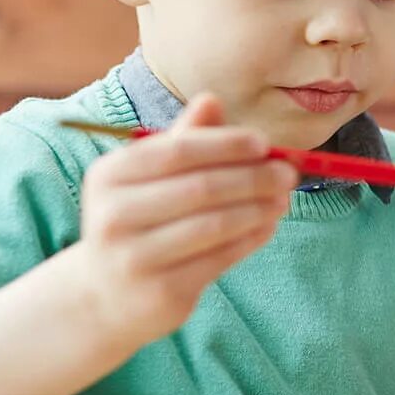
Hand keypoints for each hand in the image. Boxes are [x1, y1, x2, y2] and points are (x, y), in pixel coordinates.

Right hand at [73, 94, 296, 345]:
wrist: (105, 295)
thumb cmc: (139, 220)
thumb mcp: (149, 177)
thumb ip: (182, 139)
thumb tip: (212, 99)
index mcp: (110, 175)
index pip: (179, 150)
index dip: (227, 145)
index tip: (265, 144)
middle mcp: (113, 216)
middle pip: (201, 187)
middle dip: (254, 177)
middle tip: (288, 173)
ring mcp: (133, 258)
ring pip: (215, 224)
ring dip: (259, 208)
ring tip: (283, 199)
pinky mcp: (160, 292)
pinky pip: (220, 258)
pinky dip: (251, 238)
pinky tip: (268, 226)